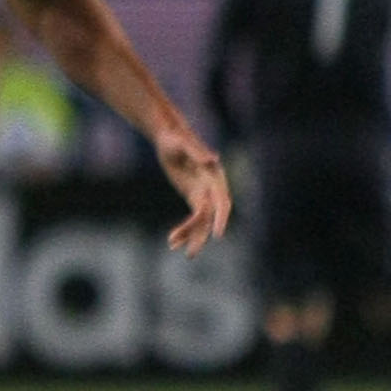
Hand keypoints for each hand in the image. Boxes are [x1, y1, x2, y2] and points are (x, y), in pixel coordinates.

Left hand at [155, 127, 230, 254]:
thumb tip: (213, 160)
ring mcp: (203, 193)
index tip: (218, 235)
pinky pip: (192, 217)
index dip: (221, 219)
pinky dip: (183, 229)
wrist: (169, 137)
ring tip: (174, 248)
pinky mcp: (193, 196)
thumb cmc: (176, 138)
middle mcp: (212, 188)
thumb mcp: (183, 144)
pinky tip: (172, 242)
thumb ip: (198, 152)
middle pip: (211, 217)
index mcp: (214, 177)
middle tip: (191, 253)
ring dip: (190, 236)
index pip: (222, 202)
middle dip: (202, 235)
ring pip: (201, 221)